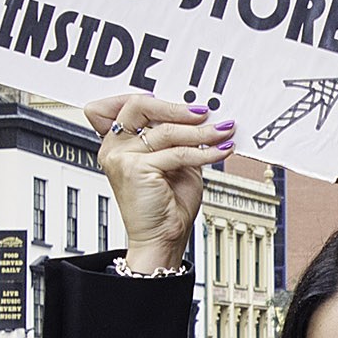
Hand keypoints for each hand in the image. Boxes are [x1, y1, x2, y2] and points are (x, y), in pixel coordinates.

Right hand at [88, 92, 234, 272]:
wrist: (162, 238)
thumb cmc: (166, 205)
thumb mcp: (174, 161)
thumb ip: (177, 137)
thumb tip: (201, 114)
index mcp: (118, 142)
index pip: (123, 103)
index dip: (153, 98)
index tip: (184, 104)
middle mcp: (113, 147)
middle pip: (138, 105)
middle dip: (175, 106)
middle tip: (204, 112)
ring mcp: (121, 157)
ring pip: (166, 130)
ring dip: (202, 131)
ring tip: (224, 131)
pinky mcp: (135, 169)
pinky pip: (177, 152)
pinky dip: (204, 151)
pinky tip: (220, 150)